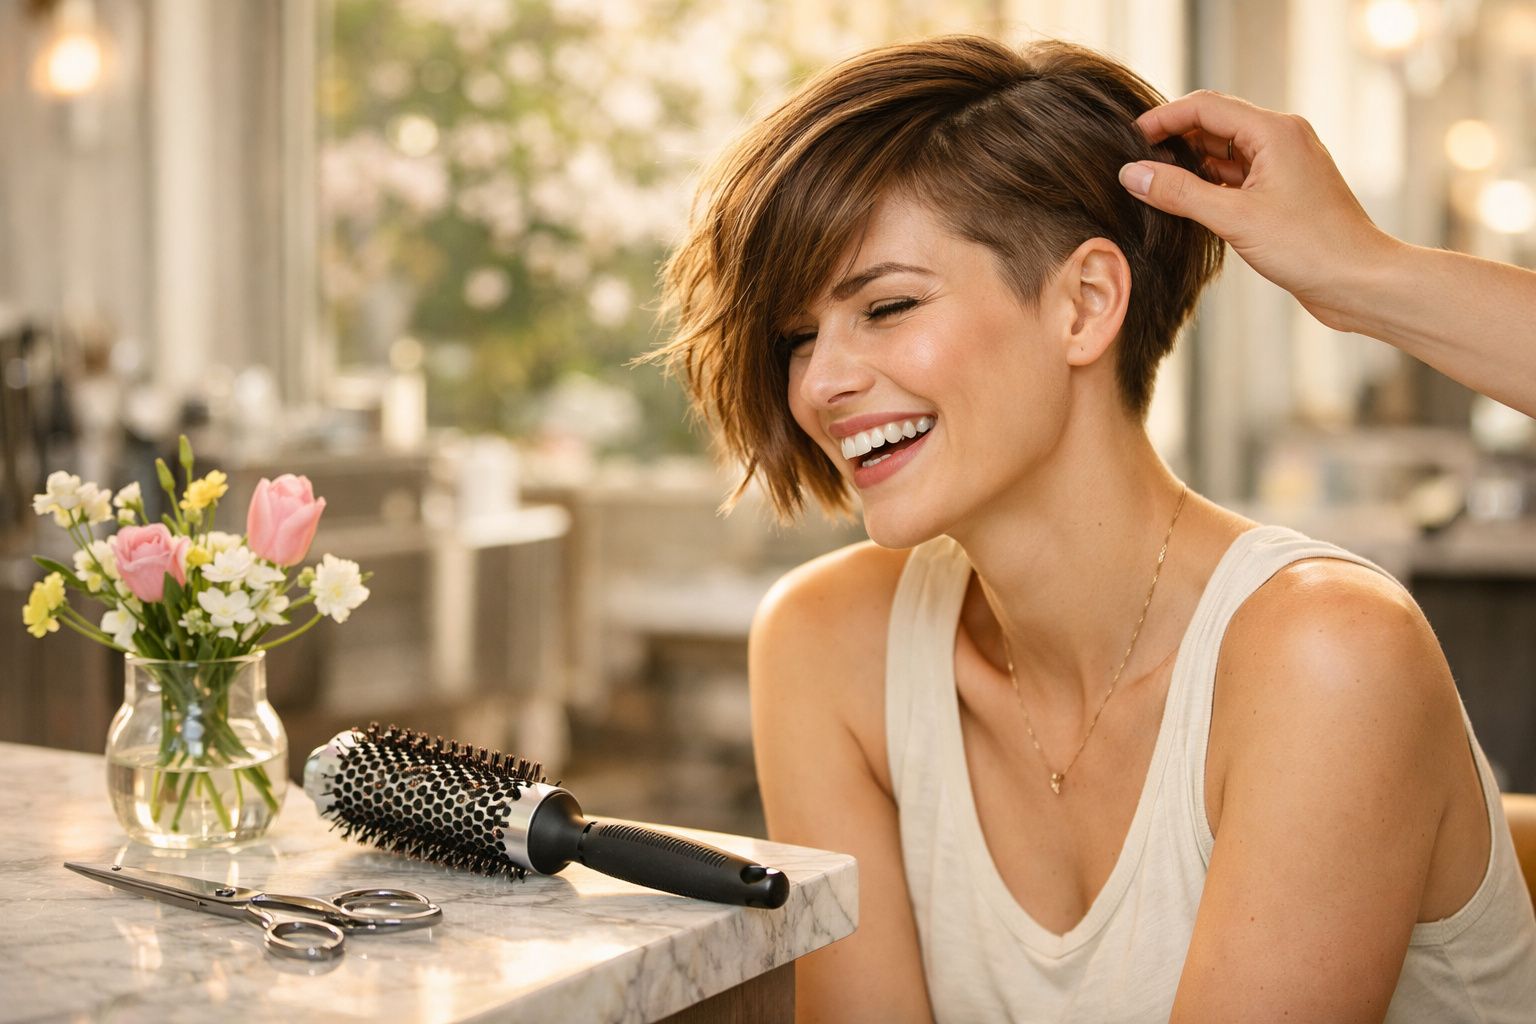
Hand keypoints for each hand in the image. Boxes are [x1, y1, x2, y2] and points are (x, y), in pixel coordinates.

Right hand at [1120, 89, 1396, 330]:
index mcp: (1274, 131)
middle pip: (1214, 124)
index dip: (1162, 119)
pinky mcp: (1284, 190)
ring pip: (1224, 151)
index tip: (1129, 140)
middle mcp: (1281, 138)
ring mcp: (1284, 164)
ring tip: (1154, 186)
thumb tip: (1133, 175)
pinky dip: (1209, 184)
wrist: (1359, 281)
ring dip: (1190, 164)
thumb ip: (1179, 193)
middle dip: (1173, 140)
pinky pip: (1237, 175)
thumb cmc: (1310, 247)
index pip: (1204, 107)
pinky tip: (1186, 203)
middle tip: (1136, 166)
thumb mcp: (1234, 219)